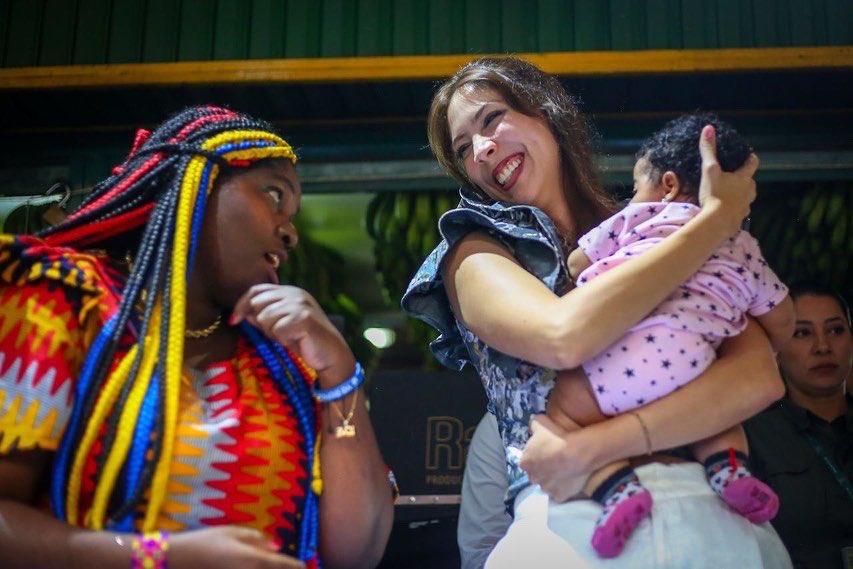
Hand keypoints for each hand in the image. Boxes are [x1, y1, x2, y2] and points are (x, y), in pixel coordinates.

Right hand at [169, 526, 304, 568]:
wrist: (178, 560)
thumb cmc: (206, 541)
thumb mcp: (232, 532)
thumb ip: (256, 538)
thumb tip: (275, 545)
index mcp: (253, 558)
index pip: (282, 564)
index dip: (296, 566)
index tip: (306, 566)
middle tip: (299, 568)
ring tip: (278, 566)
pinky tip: (258, 567)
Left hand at [230, 284, 355, 380]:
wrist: (331, 354)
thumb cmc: (304, 341)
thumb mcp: (280, 326)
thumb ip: (263, 317)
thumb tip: (244, 313)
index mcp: (289, 292)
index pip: (256, 290)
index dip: (241, 305)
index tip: (233, 321)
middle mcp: (294, 293)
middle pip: (257, 304)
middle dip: (261, 323)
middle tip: (278, 334)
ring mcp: (300, 304)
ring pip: (264, 318)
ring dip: (273, 333)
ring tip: (289, 337)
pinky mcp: (303, 317)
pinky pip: (277, 330)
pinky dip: (283, 339)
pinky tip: (296, 341)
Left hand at [520, 415, 591, 501]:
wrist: (576, 452)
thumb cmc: (556, 436)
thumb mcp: (541, 422)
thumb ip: (534, 425)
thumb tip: (533, 425)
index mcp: (525, 462)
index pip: (527, 461)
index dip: (536, 456)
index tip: (546, 452)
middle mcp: (532, 478)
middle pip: (536, 474)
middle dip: (543, 470)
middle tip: (555, 461)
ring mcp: (546, 489)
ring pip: (548, 485)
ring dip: (553, 480)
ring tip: (564, 470)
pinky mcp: (560, 496)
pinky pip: (560, 493)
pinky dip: (564, 488)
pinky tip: (570, 480)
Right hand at [697, 124, 758, 236]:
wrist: (717, 223)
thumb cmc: (715, 194)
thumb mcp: (709, 170)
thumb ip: (709, 150)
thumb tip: (708, 128)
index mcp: (745, 177)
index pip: (752, 163)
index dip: (749, 158)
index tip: (745, 155)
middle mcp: (749, 190)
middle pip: (749, 180)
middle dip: (742, 178)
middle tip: (729, 176)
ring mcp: (746, 205)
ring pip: (745, 195)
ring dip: (738, 193)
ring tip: (726, 193)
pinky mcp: (740, 218)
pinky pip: (740, 209)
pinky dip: (734, 208)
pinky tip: (724, 210)